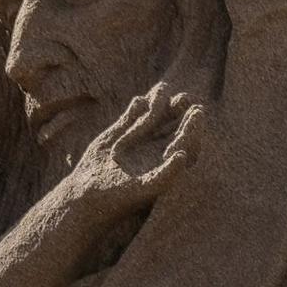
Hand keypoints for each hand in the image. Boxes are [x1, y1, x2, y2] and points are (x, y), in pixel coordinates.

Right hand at [68, 84, 204, 216]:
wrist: (89, 196)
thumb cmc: (122, 197)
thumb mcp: (147, 187)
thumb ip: (168, 173)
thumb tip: (183, 154)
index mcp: (166, 162)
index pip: (183, 139)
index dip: (192, 125)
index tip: (197, 112)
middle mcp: (153, 150)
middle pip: (171, 125)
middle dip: (179, 110)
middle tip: (185, 97)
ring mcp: (136, 140)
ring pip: (151, 116)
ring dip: (158, 102)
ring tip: (164, 88)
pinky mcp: (116, 134)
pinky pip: (129, 116)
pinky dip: (134, 108)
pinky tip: (140, 100)